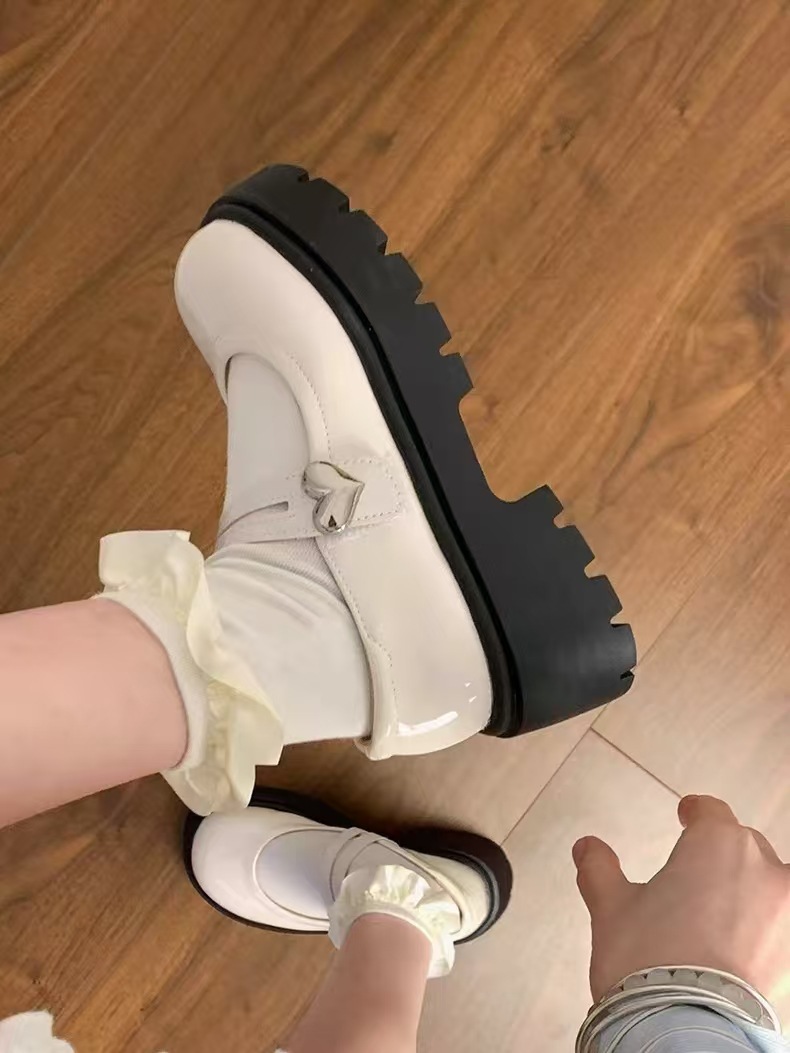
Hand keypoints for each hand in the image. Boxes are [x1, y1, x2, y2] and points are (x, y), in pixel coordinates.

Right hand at [573, 795, 789, 1002]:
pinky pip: (786, 928)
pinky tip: (747, 946)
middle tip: (696, 879)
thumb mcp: (611, 908)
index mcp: (716, 843)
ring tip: (732, 912)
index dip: (695, 813)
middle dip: (722, 858)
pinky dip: (771, 931)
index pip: (710, 812)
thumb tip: (587, 849)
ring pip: (777, 885)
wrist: (682, 1029)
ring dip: (759, 891)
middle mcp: (761, 869)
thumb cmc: (651, 962)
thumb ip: (600, 870)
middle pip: (745, 847)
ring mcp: (787, 912)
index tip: (688, 816)